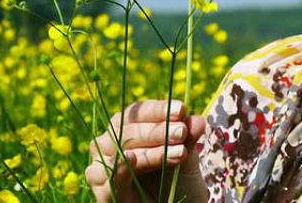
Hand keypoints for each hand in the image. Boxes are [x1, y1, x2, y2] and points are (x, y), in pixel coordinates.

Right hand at [85, 100, 206, 202]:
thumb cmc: (177, 184)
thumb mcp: (186, 159)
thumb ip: (188, 139)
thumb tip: (198, 120)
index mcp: (127, 130)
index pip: (136, 112)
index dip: (157, 109)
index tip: (181, 109)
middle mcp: (109, 146)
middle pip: (125, 128)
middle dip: (157, 130)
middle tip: (182, 132)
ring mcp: (102, 169)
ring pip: (118, 150)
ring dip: (148, 150)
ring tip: (178, 153)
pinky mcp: (103, 194)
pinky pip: (107, 177)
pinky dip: (118, 166)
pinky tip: (132, 158)